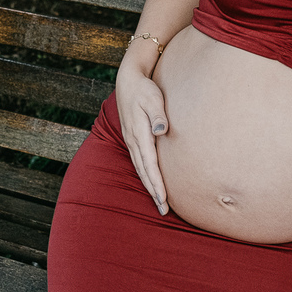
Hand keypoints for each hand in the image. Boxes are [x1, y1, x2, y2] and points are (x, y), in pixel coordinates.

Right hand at [115, 68, 168, 214]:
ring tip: (159, 202)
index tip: (164, 199)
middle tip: (164, 210)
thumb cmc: (144, 89)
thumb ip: (157, 114)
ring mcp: (132, 141)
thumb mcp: (153, 97)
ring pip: (141, 169)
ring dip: (149, 186)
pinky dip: (146, 175)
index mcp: (139, 134)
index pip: (150, 164)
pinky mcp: (133, 139)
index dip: (157, 183)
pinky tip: (151, 182)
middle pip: (144, 171)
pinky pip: (139, 162)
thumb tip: (161, 130)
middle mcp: (134, 141)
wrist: (128, 81)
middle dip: (154, 191)